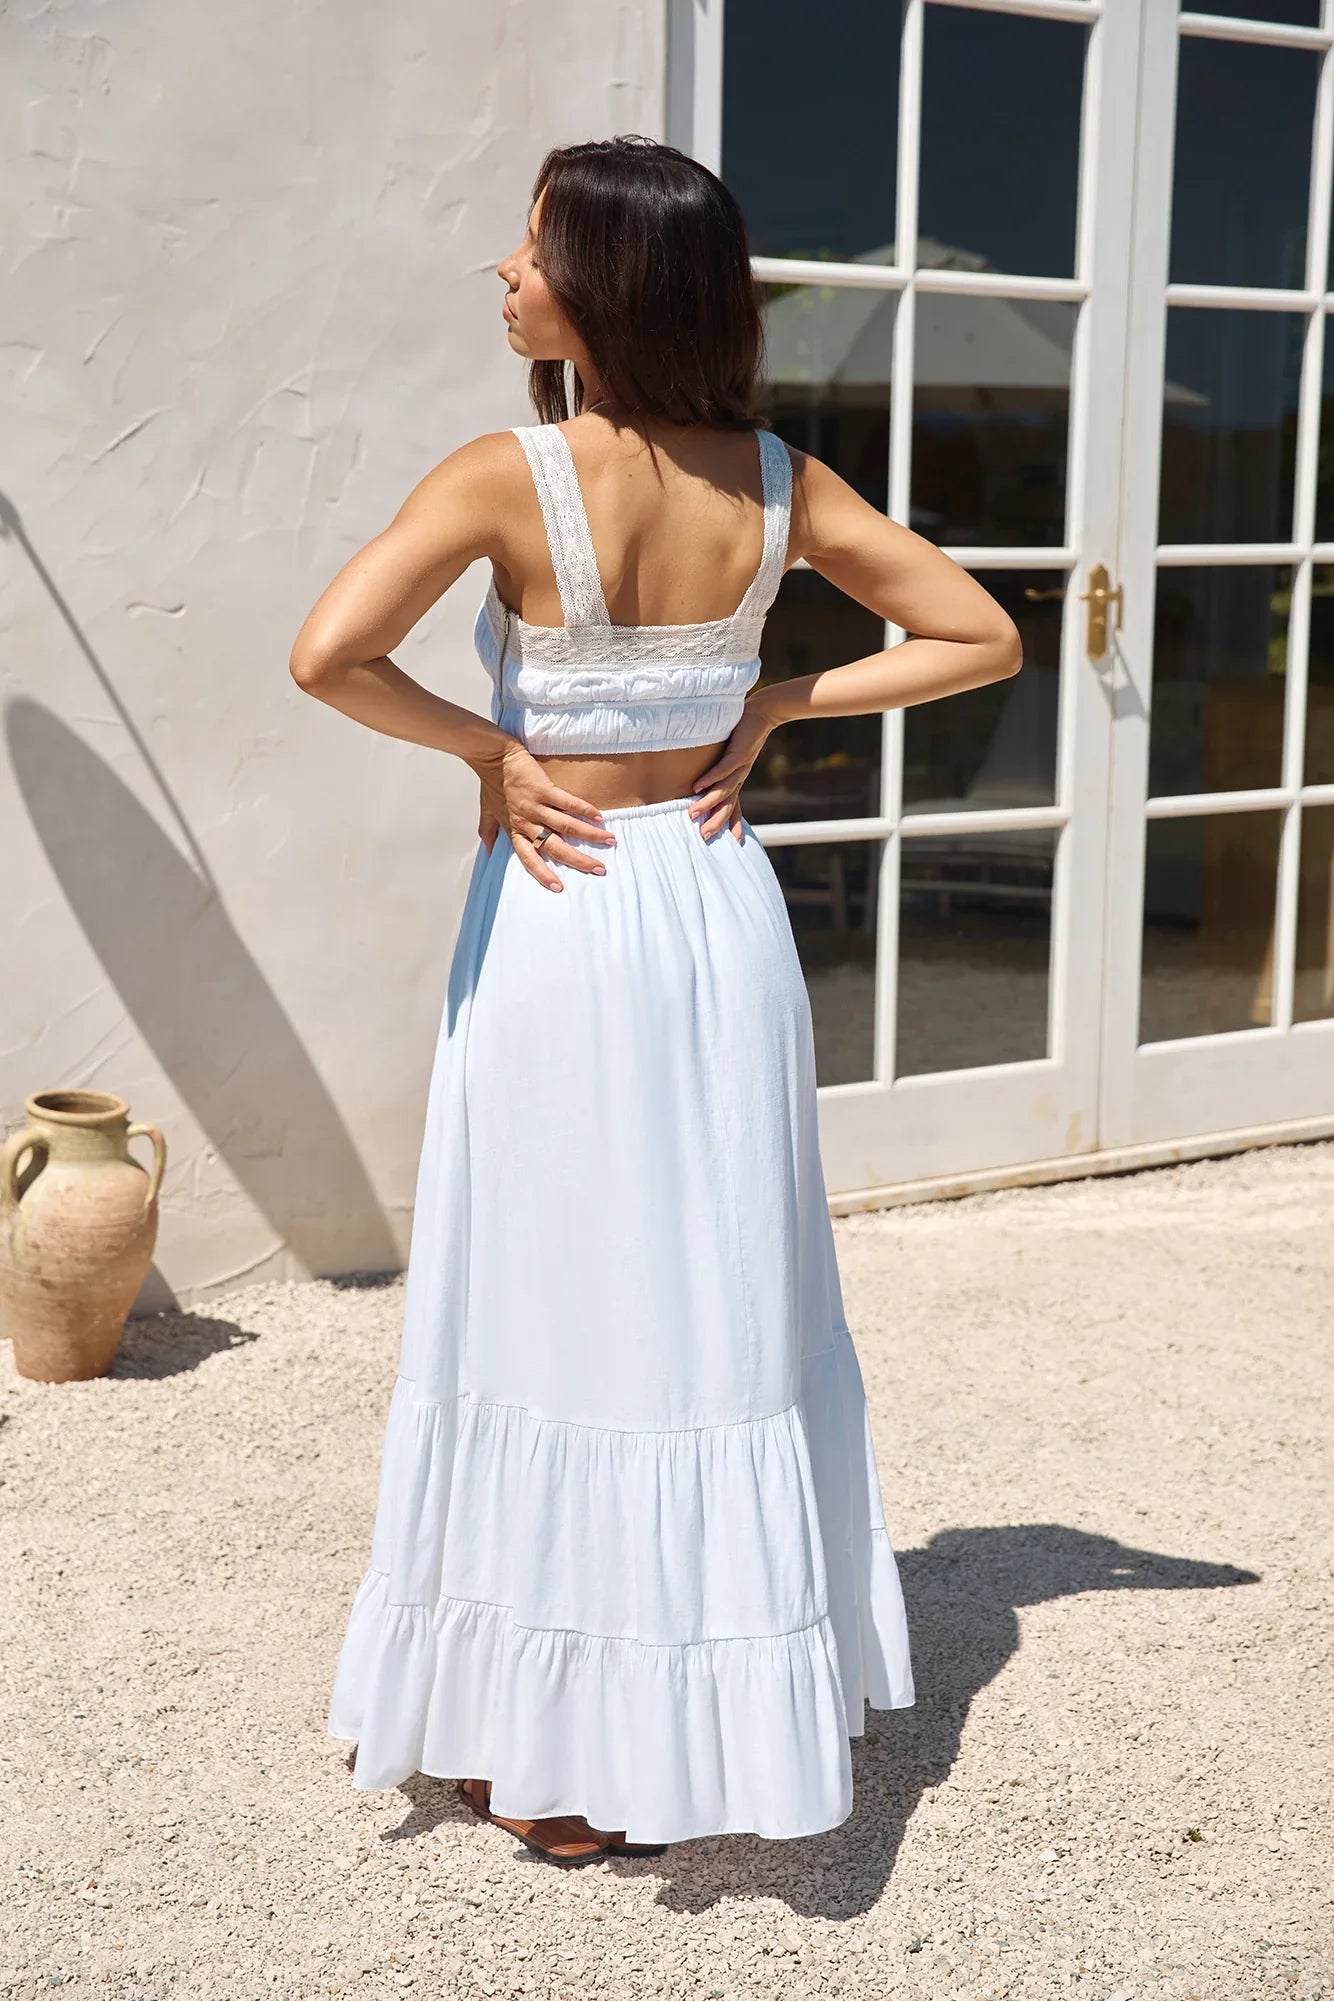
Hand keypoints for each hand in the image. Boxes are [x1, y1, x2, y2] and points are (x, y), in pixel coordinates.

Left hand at [472, 737, 615, 891]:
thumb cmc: (491, 783)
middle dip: (578, 861)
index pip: (529, 858)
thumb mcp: (487, 811)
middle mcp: (527, 822)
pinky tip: (599, 817)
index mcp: (514, 830)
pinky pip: (568, 803)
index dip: (543, 874)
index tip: (558, 887)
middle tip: (599, 869)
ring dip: (590, 835)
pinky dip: (584, 810)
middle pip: (555, 847)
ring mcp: (536, 806)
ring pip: (566, 827)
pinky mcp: (544, 788)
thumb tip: (488, 851)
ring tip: (609, 841)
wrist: (492, 756)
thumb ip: (488, 832)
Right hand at [686, 701, 775, 840]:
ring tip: (692, 814)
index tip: (729, 843)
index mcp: (738, 779)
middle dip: (716, 822)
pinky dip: (710, 778)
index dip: (732, 823)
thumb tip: (704, 777)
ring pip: (723, 790)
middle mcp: (740, 777)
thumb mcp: (731, 754)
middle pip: (727, 805)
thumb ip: (719, 767)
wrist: (764, 713)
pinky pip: (723, 769)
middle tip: (704, 837)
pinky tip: (698, 786)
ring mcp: (740, 766)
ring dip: (708, 803)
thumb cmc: (744, 732)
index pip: (733, 806)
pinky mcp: (738, 753)